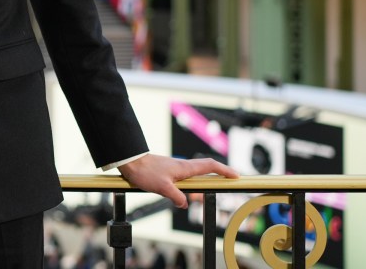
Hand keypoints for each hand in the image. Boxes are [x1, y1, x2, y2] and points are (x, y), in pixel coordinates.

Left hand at [117, 154, 237, 208]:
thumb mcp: (162, 187)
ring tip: (212, 188)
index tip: (236, 175)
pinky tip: (189, 192)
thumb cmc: (144, 171)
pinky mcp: (168, 173)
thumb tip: (185, 204)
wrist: (129, 162)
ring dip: (205, 180)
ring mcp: (175, 169)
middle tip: (230, 181)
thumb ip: (176, 197)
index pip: (210, 166)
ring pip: (195, 175)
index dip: (224, 170)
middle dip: (220, 174)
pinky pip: (185, 178)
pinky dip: (192, 184)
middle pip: (206, 168)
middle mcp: (182, 167)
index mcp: (184, 168)